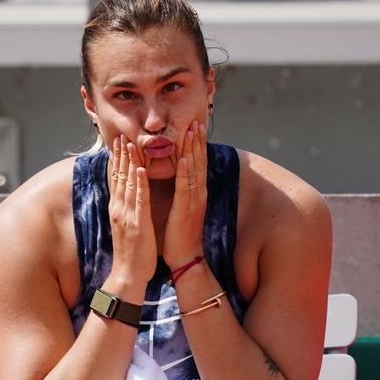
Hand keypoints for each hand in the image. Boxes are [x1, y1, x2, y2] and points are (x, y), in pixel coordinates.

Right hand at [107, 135, 156, 287]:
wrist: (128, 275)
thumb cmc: (131, 253)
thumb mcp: (126, 227)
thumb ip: (125, 210)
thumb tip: (126, 197)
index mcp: (118, 209)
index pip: (116, 180)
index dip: (117, 160)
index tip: (118, 143)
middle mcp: (119, 209)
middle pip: (118, 177)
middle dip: (120, 155)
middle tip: (120, 134)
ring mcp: (127, 216)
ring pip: (127, 184)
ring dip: (128, 162)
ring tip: (130, 143)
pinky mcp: (137, 224)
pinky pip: (139, 200)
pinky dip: (139, 184)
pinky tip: (140, 170)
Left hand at [163, 121, 207, 267]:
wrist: (185, 258)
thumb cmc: (180, 235)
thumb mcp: (183, 208)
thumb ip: (183, 192)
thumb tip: (181, 177)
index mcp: (196, 194)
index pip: (198, 164)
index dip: (198, 145)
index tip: (195, 127)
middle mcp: (198, 195)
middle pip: (199, 163)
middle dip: (197, 142)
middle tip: (195, 121)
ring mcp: (193, 202)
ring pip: (193, 171)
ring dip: (192, 150)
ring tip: (191, 132)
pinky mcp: (184, 211)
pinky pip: (184, 189)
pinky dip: (184, 173)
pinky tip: (183, 159)